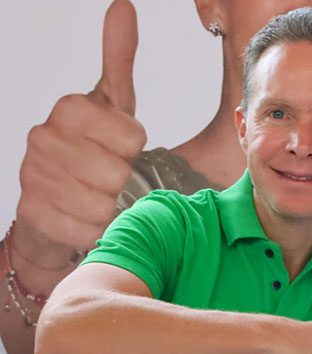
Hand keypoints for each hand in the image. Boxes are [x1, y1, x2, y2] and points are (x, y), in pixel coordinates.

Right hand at [16, 0, 144, 255]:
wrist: (58, 203)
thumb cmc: (93, 152)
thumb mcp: (112, 105)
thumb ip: (118, 60)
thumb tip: (123, 7)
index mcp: (68, 108)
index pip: (132, 136)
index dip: (135, 150)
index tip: (123, 149)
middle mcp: (43, 138)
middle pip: (117, 172)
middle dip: (124, 182)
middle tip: (112, 178)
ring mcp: (33, 176)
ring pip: (102, 204)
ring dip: (111, 209)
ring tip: (99, 199)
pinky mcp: (33, 213)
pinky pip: (86, 230)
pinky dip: (95, 231)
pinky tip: (86, 220)